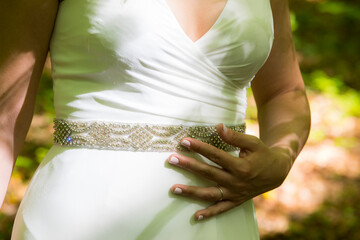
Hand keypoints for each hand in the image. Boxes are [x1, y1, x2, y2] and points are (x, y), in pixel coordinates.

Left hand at [167, 123, 291, 220]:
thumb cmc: (262, 154)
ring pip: (209, 194)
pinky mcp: (235, 201)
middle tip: (172, 159)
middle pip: (208, 173)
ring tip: (174, 188)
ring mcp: (234, 193)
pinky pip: (220, 209)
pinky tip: (195, 216)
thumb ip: (235, 137)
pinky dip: (209, 213)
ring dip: (191, 192)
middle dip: (188, 166)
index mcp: (240, 166)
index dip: (199, 148)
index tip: (184, 141)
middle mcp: (236, 181)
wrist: (276, 173)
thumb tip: (218, 127)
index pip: (215, 155)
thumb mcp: (253, 143)